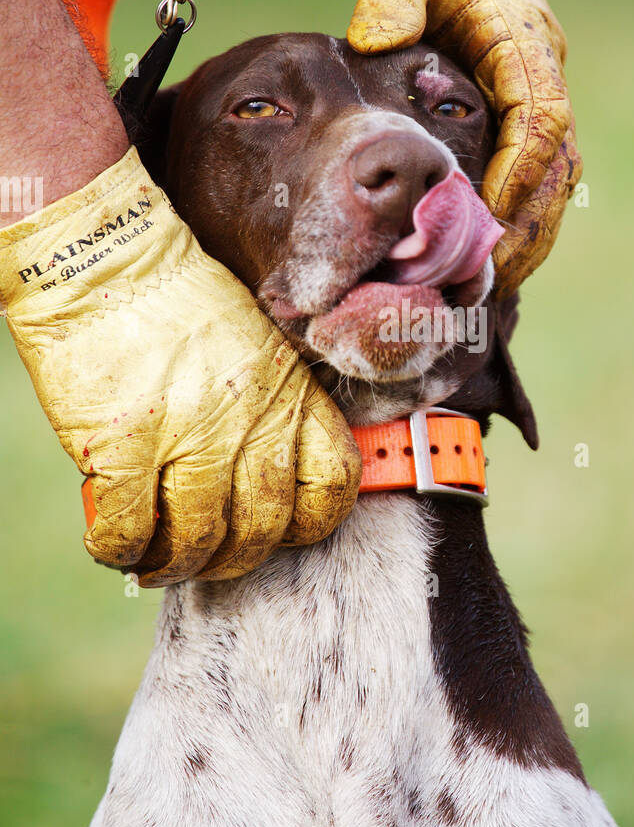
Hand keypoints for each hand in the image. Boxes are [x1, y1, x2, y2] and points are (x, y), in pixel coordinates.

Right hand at [0, 148, 360, 586]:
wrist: (107, 261)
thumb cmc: (182, 305)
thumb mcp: (262, 346)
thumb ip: (275, 409)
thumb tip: (268, 481)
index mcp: (291, 393)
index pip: (333, 485)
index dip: (309, 524)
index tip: (279, 531)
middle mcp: (249, 419)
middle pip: (264, 527)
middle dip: (234, 558)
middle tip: (206, 558)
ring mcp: (187, 433)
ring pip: (199, 538)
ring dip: (176, 565)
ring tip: (156, 562)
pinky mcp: (124, 442)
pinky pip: (131, 526)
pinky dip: (121, 549)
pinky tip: (115, 544)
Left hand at [311, 0, 579, 296]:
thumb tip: (373, 41)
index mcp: (521, 36)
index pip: (541, 118)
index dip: (520, 174)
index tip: (487, 219)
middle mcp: (539, 66)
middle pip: (558, 163)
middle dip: (529, 224)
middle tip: (490, 278)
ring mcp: (530, 86)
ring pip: (552, 175)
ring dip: (529, 230)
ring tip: (490, 283)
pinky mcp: (512, 101)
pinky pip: (530, 170)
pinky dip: (515, 214)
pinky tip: (484, 252)